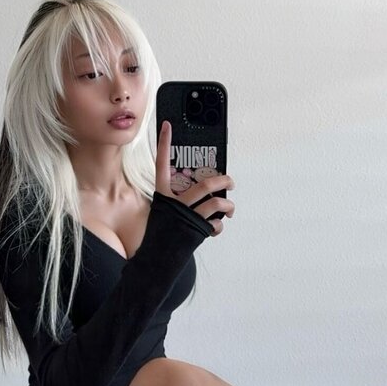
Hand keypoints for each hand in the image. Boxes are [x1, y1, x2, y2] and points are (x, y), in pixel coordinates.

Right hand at [155, 120, 234, 235]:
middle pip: (206, 184)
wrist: (156, 260)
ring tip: (230, 209)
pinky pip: (215, 223)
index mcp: (162, 195)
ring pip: (217, 204)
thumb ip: (179, 200)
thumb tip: (203, 194)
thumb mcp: (163, 212)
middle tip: (230, 182)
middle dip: (224, 181)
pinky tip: (214, 228)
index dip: (164, 144)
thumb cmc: (161, 234)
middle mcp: (174, 203)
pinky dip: (218, 226)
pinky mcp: (196, 231)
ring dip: (229, 206)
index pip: (161, 164)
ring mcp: (186, 217)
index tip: (167, 125)